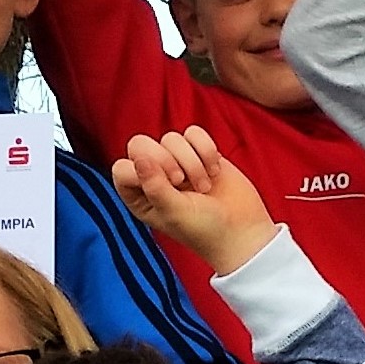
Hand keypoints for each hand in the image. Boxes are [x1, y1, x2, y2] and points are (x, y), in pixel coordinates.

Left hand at [111, 128, 274, 274]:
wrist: (242, 229)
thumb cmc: (204, 229)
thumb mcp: (174, 212)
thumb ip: (154, 187)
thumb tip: (140, 159)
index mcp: (138, 196)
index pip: (122, 167)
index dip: (143, 171)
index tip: (167, 186)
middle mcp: (153, 176)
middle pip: (141, 144)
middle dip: (165, 159)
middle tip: (181, 181)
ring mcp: (176, 162)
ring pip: (171, 138)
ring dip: (192, 161)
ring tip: (204, 186)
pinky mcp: (199, 152)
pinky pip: (193, 133)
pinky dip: (206, 149)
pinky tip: (214, 171)